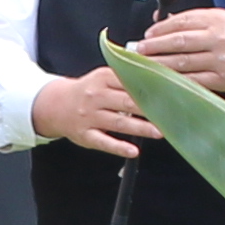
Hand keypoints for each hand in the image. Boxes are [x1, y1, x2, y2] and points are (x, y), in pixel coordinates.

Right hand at [29, 68, 156, 158]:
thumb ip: (126, 76)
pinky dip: (119, 147)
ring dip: (140, 128)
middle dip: (148, 109)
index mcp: (103, 78)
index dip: (149, 87)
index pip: (129, 81)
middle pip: (126, 102)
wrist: (55, 105)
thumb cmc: (87, 91)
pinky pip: (104, 142)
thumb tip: (158, 73)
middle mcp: (95, 96)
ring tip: (159, 132)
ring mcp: (89, 117)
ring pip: (118, 123)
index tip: (168, 92)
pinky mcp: (85, 135)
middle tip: (169, 114)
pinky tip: (133, 151)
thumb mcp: (103, 77)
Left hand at [137, 7, 224, 93]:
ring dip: (160, 64)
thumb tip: (160, 22)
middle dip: (155, 47)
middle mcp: (218, 38)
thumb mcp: (218, 18)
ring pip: (184, 63)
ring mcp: (220, 60)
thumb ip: (192, 20)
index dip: (160, 29)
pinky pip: (194, 80)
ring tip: (145, 65)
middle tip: (139, 50)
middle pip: (179, 42)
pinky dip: (176, 80)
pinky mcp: (223, 79)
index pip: (181, 22)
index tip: (147, 35)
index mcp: (215, 20)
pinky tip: (163, 80)